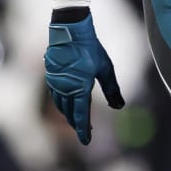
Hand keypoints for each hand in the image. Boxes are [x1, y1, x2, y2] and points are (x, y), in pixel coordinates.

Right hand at [44, 13, 123, 145]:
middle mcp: (64, 88)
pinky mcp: (50, 75)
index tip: (86, 141)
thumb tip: (120, 106)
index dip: (84, 130)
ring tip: (76, 119)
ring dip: (69, 114)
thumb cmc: (90, 48)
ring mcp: (55, 82)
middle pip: (70, 113)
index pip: (81, 115)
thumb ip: (112, 89)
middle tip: (86, 129)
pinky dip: (62, 102)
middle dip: (77, 123)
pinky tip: (66, 102)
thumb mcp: (105, 68)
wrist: (70, 30)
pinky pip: (55, 95)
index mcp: (79, 88)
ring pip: (61, 105)